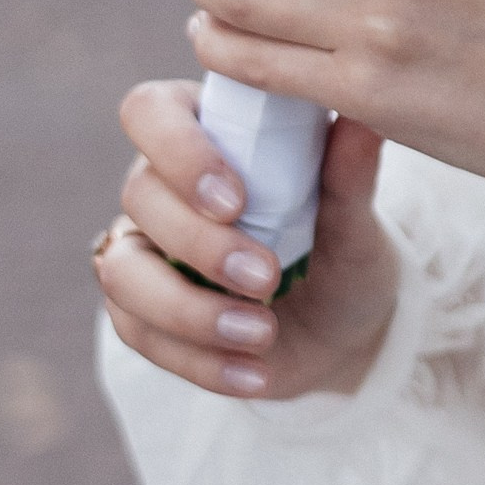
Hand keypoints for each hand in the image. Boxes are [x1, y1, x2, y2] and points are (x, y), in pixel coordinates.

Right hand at [96, 77, 400, 400]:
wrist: (341, 328)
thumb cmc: (340, 248)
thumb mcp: (354, 219)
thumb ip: (349, 174)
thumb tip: (363, 121)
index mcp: (204, 133)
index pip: (151, 111)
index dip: (180, 151)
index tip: (236, 199)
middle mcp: (161, 185)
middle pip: (139, 194)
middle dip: (199, 243)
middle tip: (267, 277)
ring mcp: (143, 251)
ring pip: (122, 272)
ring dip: (189, 310)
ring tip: (263, 335)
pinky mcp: (141, 314)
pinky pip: (140, 334)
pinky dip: (200, 361)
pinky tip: (256, 374)